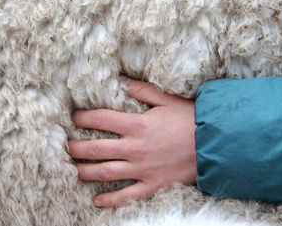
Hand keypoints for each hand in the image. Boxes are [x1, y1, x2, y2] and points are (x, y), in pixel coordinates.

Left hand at [68, 76, 196, 207]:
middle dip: (76, 148)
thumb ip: (141, 90)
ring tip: (73, 169)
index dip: (82, 118)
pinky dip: (110, 200)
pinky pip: (127, 195)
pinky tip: (96, 201)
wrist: (215, 144)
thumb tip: (121, 80)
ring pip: (105, 172)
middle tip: (65, 147)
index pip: (100, 119)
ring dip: (85, 171)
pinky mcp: (152, 185)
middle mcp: (134, 148)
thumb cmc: (190, 119)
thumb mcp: (166, 99)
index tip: (73, 118)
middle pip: (95, 149)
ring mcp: (142, 169)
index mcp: (136, 125)